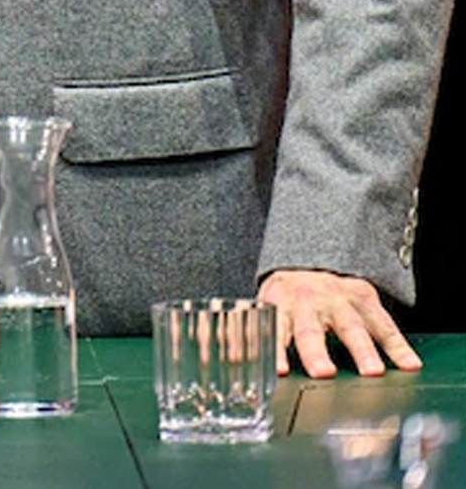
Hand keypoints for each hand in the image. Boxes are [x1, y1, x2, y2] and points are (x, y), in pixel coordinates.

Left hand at [257, 268, 420, 377]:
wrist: (314, 263)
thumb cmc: (286, 296)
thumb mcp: (263, 308)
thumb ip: (246, 333)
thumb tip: (228, 359)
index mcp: (280, 305)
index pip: (275, 330)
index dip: (276, 349)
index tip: (280, 370)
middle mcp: (309, 301)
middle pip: (312, 329)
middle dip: (316, 351)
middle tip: (322, 372)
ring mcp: (340, 300)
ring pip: (352, 326)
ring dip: (362, 350)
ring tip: (370, 372)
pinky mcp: (366, 298)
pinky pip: (386, 325)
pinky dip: (398, 346)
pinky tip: (408, 364)